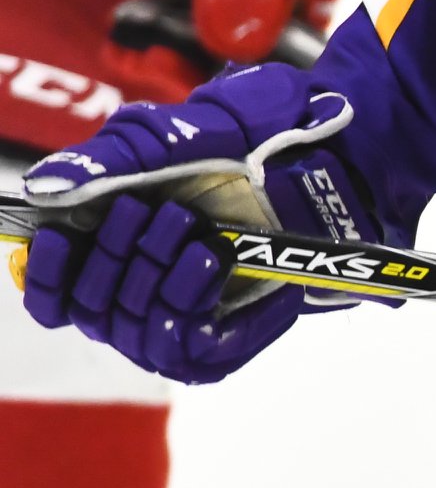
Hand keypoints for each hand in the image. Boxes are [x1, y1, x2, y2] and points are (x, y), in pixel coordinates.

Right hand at [17, 64, 379, 380]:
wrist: (337, 150)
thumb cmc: (258, 134)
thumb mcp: (180, 134)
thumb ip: (110, 161)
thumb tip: (44, 188)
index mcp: (120, 238)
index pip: (57, 293)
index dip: (49, 279)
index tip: (59, 242)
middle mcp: (149, 280)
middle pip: (95, 310)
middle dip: (121, 261)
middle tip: (169, 215)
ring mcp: (193, 309)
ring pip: (140, 335)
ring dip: (161, 286)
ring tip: (202, 240)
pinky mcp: (236, 331)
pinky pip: (196, 353)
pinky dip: (202, 310)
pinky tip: (222, 265)